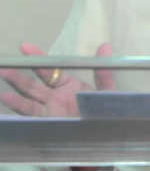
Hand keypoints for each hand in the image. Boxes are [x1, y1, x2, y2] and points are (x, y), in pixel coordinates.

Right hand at [0, 42, 114, 116]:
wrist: (103, 137)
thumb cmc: (105, 113)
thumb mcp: (107, 91)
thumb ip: (104, 72)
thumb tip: (105, 45)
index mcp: (69, 86)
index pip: (50, 69)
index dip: (38, 58)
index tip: (25, 47)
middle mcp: (55, 97)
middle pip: (33, 84)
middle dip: (18, 75)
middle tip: (4, 65)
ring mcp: (49, 111)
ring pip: (27, 98)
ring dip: (14, 89)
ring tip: (2, 75)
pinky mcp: (46, 123)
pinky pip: (30, 115)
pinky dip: (18, 107)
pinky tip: (7, 98)